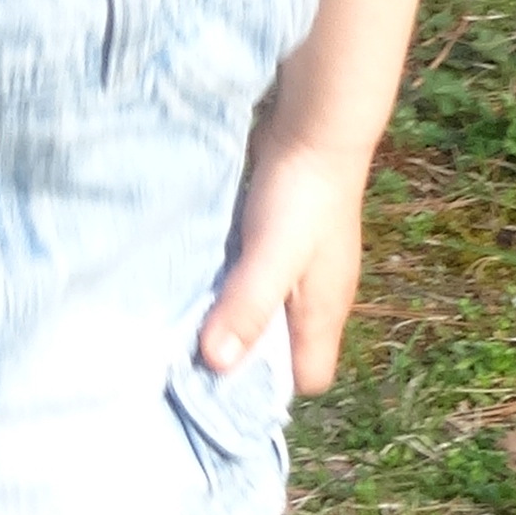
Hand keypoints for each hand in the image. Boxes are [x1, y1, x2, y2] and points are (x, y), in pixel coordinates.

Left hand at [198, 125, 370, 393]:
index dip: (273, 386)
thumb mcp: (270, 255)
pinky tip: (205, 276)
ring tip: (191, 317)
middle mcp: (319, 298)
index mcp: (324, 313)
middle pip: (287, 350)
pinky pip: (260, 280)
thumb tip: (217, 365)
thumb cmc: (301, 196)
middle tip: (193, 349)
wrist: (316, 128)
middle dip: (247, 355)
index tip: (223, 380)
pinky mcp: (285, 242)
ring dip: (237, 317)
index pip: (309, 378)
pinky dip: (235, 285)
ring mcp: (304, 270)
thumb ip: (248, 307)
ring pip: (271, 314)